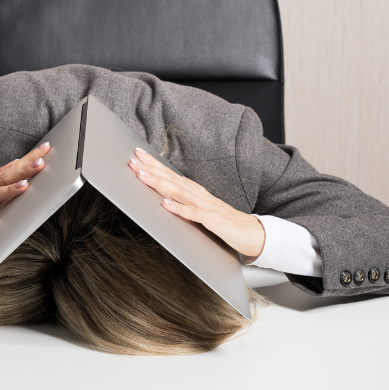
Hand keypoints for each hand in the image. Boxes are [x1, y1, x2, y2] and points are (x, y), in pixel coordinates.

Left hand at [128, 148, 265, 259]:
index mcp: (196, 192)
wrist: (253, 233)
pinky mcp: (213, 220)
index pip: (172, 175)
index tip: (138, 155)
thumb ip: (186, 202)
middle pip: (172, 179)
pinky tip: (165, 204)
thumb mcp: (202, 210)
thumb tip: (167, 196)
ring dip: (161, 183)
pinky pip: (194, 214)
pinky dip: (179, 208)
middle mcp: (200, 195)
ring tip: (143, 175)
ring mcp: (207, 206)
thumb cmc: (226, 222)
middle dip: (152, 169)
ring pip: (180, 192)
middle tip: (134, 159)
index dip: (155, 165)